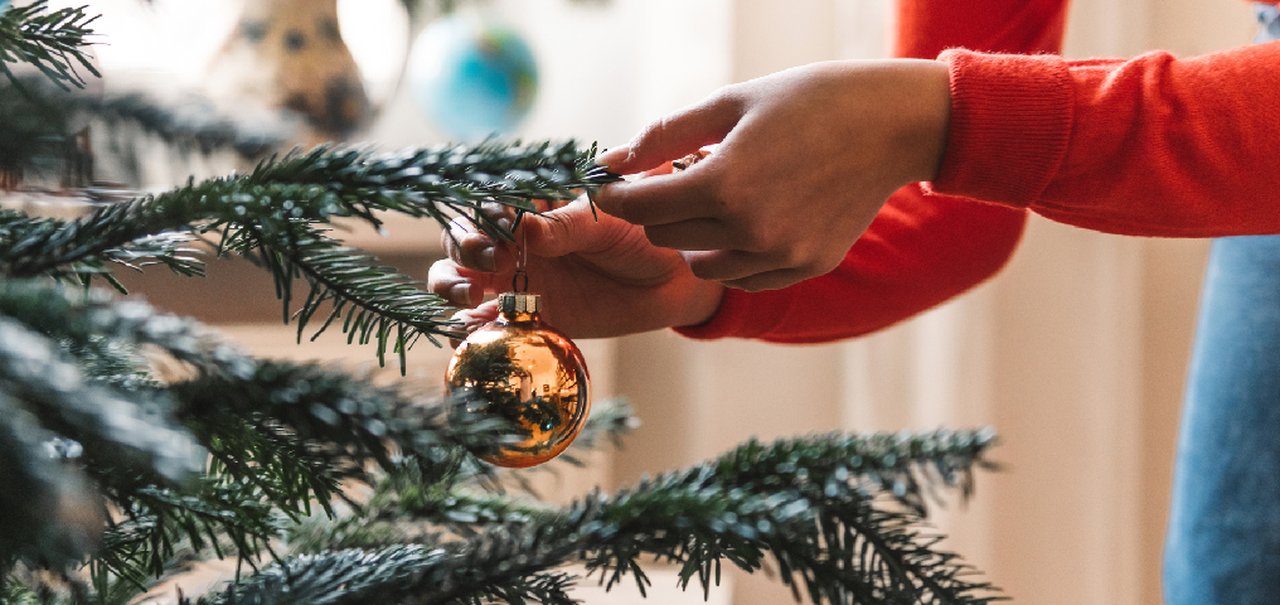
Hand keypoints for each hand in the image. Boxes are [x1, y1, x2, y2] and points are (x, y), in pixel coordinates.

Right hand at [427, 195, 724, 339]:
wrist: (672, 280)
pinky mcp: (528, 317)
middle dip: (462, 250)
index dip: (480, 217)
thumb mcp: (609, 220)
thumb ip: (568, 224)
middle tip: (486, 262)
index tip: (497, 232)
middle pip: (462, 241)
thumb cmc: (642, 233)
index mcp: (530, 206)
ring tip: (470, 297)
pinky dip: (471, 330)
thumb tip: (527, 228)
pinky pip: (488, 324)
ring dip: (452, 286)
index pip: (486, 205)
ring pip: (460, 279)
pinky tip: (472, 334)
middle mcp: (514, 241)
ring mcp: (516, 280)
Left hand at [593, 59, 950, 290]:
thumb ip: (664, 135)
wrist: (891, 123)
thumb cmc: (808, 101)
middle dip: (658, 209)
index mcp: (724, 183)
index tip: (611, 184)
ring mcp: (781, 255)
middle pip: (665, 237)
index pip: (640, 207)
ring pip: (702, 265)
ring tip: (718, 196)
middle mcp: (750, 230)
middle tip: (677, 177)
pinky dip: (732, 254)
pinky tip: (747, 219)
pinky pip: (744, 277)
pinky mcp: (807, 266)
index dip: (617, 195)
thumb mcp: (730, 103)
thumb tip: (610, 160)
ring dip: (694, 236)